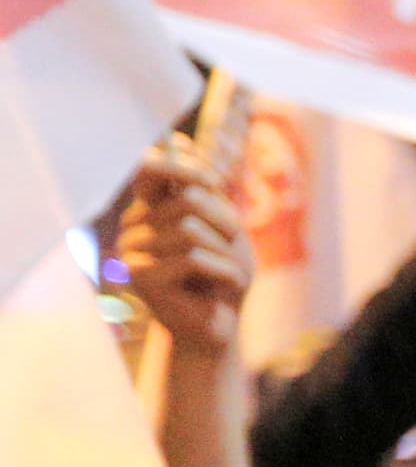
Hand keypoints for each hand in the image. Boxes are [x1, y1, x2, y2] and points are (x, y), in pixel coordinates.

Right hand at [119, 148, 253, 353]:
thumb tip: (176, 139)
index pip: (152, 168)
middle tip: (233, 250)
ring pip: (192, 230)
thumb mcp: (222, 226)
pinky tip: (223, 289)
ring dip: (226, 253)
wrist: (219, 327)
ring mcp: (132, 250)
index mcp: (150, 208)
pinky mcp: (140, 276)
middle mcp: (134, 224)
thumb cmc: (223, 275)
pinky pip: (193, 259)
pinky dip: (224, 273)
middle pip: (188, 199)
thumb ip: (203, 189)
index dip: (184, 167)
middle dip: (226, 224)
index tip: (213, 182)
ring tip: (226, 274)